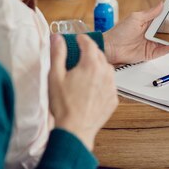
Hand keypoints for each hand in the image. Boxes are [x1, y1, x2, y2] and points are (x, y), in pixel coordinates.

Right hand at [48, 34, 117, 150]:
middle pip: (99, 55)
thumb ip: (58, 54)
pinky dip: (102, 82)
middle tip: (80, 55)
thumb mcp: (55, 76)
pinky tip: (92, 89)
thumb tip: (58, 38)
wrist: (75, 130)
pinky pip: (110, 84)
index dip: (82, 39)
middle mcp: (105, 72)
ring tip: (86, 72)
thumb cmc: (64, 105)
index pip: (89, 44)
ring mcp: (111, 86)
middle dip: (90, 52)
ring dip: (98, 67)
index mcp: (90, 64)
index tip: (78, 38)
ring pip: (107, 69)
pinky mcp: (113, 99)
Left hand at [103, 2, 168, 64]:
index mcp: (147, 23)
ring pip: (165, 41)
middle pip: (166, 31)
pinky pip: (162, 51)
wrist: (111, 47)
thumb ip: (150, 13)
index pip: (162, 19)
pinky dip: (168, 49)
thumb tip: (161, 4)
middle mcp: (150, 33)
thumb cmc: (119, 32)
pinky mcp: (149, 53)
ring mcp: (150, 43)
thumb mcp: (136, 18)